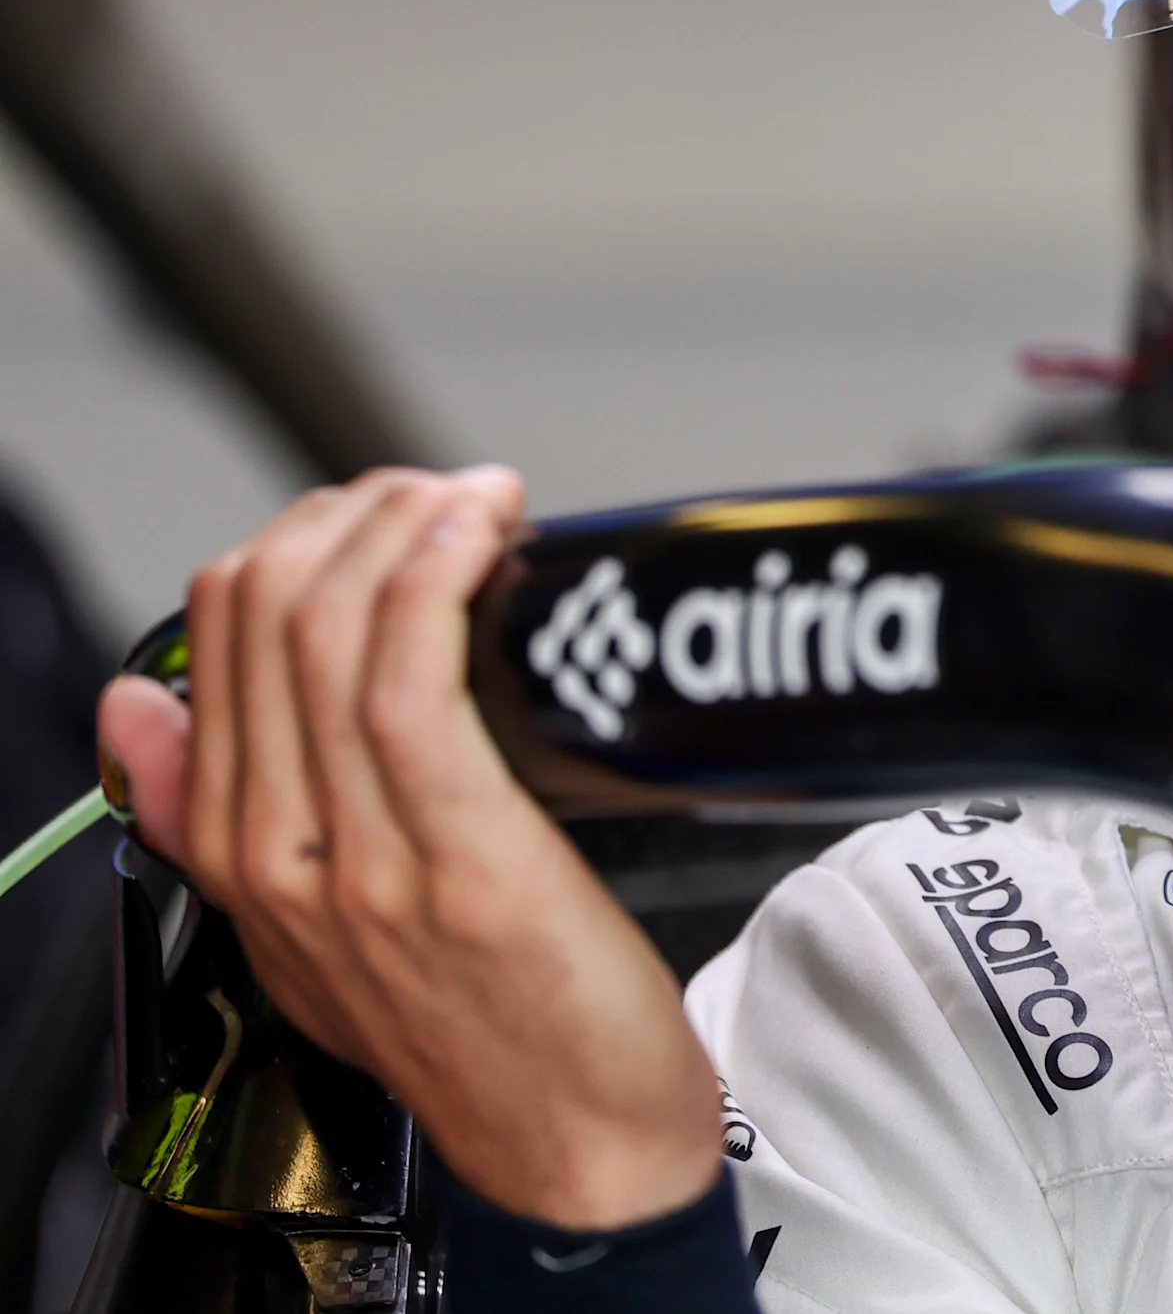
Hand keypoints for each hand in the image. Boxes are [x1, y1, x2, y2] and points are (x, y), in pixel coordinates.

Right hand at [96, 467, 722, 1229]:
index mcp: (241, 853)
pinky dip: (437, 584)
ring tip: (475, 499)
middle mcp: (281, 852)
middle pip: (269, 612)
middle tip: (446, 495)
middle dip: (360, 512)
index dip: (307, 537)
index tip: (395, 512)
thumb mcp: (308, 923)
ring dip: (406, 526)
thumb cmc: (479, 1022)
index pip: (216, 637)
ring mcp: (365, 860)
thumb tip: (135, 708)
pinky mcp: (462, 865)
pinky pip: (411, 685)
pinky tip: (478, 537)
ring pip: (332, 630)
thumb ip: (213, 814)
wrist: (572, 1142)